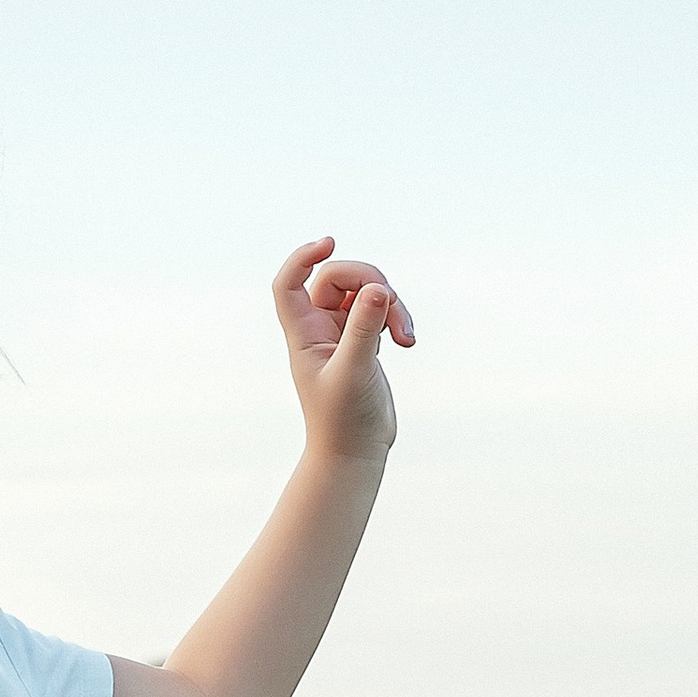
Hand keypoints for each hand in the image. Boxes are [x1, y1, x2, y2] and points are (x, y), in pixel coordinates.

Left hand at [274, 241, 412, 466]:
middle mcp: (319, 329)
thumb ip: (363, 329)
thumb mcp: (354, 371)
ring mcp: (342, 334)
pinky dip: (396, 318)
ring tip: (406, 336)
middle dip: (371, 282)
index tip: (330, 243)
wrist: (356, 453)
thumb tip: (379, 290)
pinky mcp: (364, 342)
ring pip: (365, 292)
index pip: (289, 284)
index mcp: (304, 334)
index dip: (303, 257)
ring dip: (390, 303)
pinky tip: (407, 341)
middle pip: (338, 277)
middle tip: (391, 307)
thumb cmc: (343, 420)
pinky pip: (379, 310)